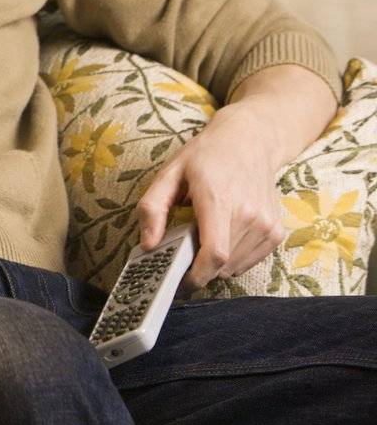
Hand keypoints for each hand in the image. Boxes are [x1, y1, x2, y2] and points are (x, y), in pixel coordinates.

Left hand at [136, 104, 287, 289]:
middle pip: (221, 265)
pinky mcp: (276, 232)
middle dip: (198, 268)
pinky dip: (232, 259)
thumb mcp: (169, 174)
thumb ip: (152, 208)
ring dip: (215, 264)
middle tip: (182, 252)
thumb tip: (148, 244)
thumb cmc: (205, 157)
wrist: (249, 141)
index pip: (214, 253)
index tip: (178, 282)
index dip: (195, 276)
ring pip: (234, 267)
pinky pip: (249, 262)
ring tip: (203, 237)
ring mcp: (266, 225)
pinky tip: (222, 235)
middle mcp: (248, 214)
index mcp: (219, 199)